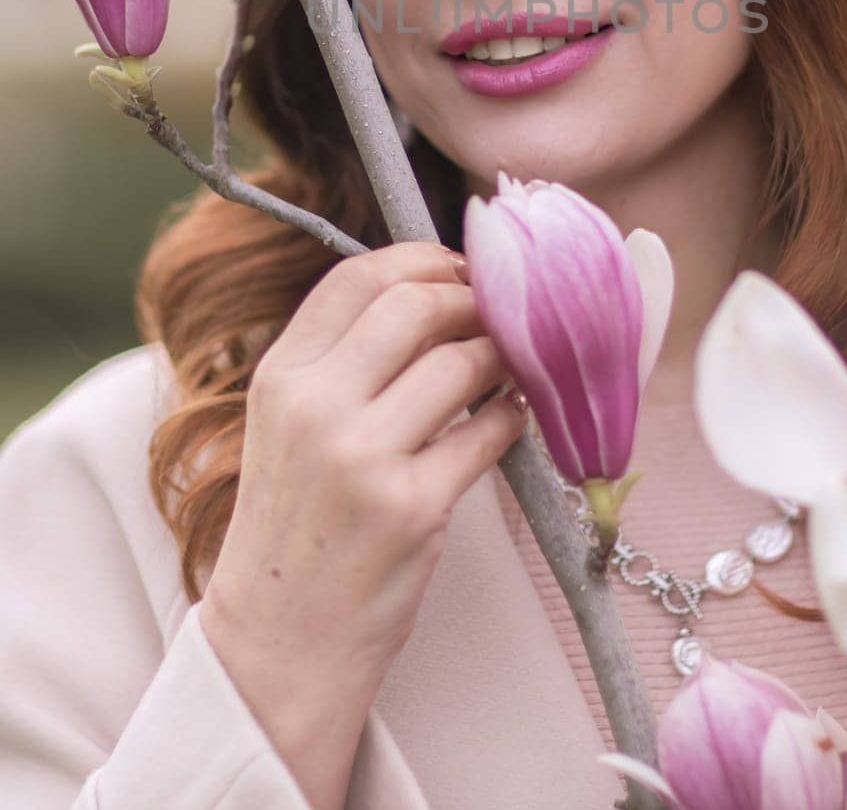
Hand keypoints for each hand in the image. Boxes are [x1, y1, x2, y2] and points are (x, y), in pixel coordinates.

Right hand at [199, 240, 526, 809]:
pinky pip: (488, 431)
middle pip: (415, 304)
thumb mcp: (286, 427)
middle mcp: (314, 407)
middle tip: (501, 310)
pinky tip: (512, 418)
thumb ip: (340, 361)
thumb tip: (432, 293)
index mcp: (280, 377)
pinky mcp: (411, 507)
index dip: (421, 258)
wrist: (278, 643)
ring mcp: (362, 457)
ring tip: (511, 364)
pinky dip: (513, 416)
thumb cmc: (296, 527)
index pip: (356, 277)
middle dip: (471, 298)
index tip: (459, 267)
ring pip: (461, 362)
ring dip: (502, 355)